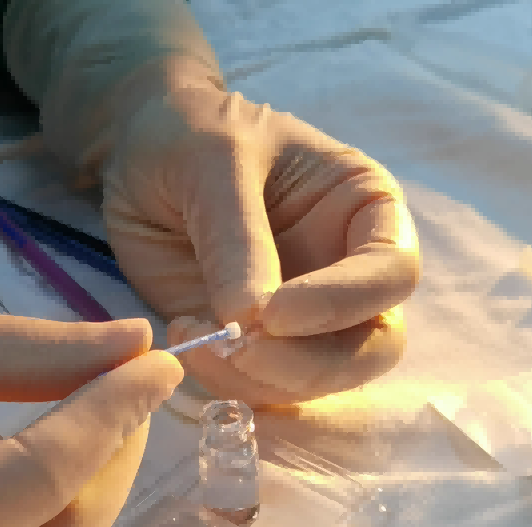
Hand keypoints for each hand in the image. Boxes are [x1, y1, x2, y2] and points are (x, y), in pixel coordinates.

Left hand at [102, 82, 419, 405]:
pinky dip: (226, 383)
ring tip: (196, 338)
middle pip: (372, 346)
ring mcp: (304, 317)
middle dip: (310, 363)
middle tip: (241, 350)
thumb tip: (253, 321)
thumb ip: (237, 237)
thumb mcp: (213, 162)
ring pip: (318, 380)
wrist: (138, 151)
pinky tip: (185, 340)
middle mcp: (347, 271)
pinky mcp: (254, 343)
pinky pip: (261, 387)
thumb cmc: (190, 133)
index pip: (392, 271)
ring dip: (260, 380)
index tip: (276, 313)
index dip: (344, 302)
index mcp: (363, 210)